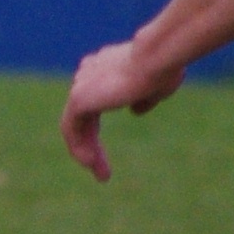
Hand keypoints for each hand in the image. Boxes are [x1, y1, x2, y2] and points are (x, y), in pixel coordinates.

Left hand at [61, 37, 184, 181]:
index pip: (94, 97)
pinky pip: (71, 130)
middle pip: (84, 114)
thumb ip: (143, 99)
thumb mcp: (157, 87)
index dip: (97, 123)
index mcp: (104, 65)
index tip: (106, 144)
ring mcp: (82, 85)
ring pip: (76, 125)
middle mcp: (89, 73)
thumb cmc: (162, 69)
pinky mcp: (79, 98)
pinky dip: (79, 148)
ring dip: (86, 152)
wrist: (156, 58)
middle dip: (91, 142)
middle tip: (103, 170)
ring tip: (102, 176)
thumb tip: (134, 111)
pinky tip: (91, 164)